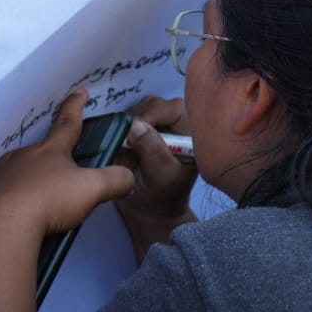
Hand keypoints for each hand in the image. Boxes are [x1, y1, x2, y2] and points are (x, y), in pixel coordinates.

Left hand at [0, 90, 134, 237]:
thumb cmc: (46, 202)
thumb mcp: (94, 190)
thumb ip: (117, 180)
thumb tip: (127, 178)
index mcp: (50, 151)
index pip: (68, 123)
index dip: (76, 107)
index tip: (81, 93)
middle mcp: (21, 157)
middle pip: (42, 153)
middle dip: (53, 162)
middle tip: (62, 181)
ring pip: (17, 173)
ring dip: (28, 184)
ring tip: (38, 207)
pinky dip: (7, 202)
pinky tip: (16, 219)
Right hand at [116, 96, 196, 222]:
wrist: (151, 207)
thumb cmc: (162, 194)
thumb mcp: (160, 176)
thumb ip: (153, 151)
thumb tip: (137, 125)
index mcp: (191, 133)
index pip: (174, 109)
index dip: (152, 115)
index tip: (133, 130)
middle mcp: (177, 123)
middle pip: (155, 104)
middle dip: (137, 118)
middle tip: (124, 139)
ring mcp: (160, 123)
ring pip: (140, 107)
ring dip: (128, 122)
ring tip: (123, 144)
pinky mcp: (144, 126)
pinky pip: (130, 116)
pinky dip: (122, 125)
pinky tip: (121, 143)